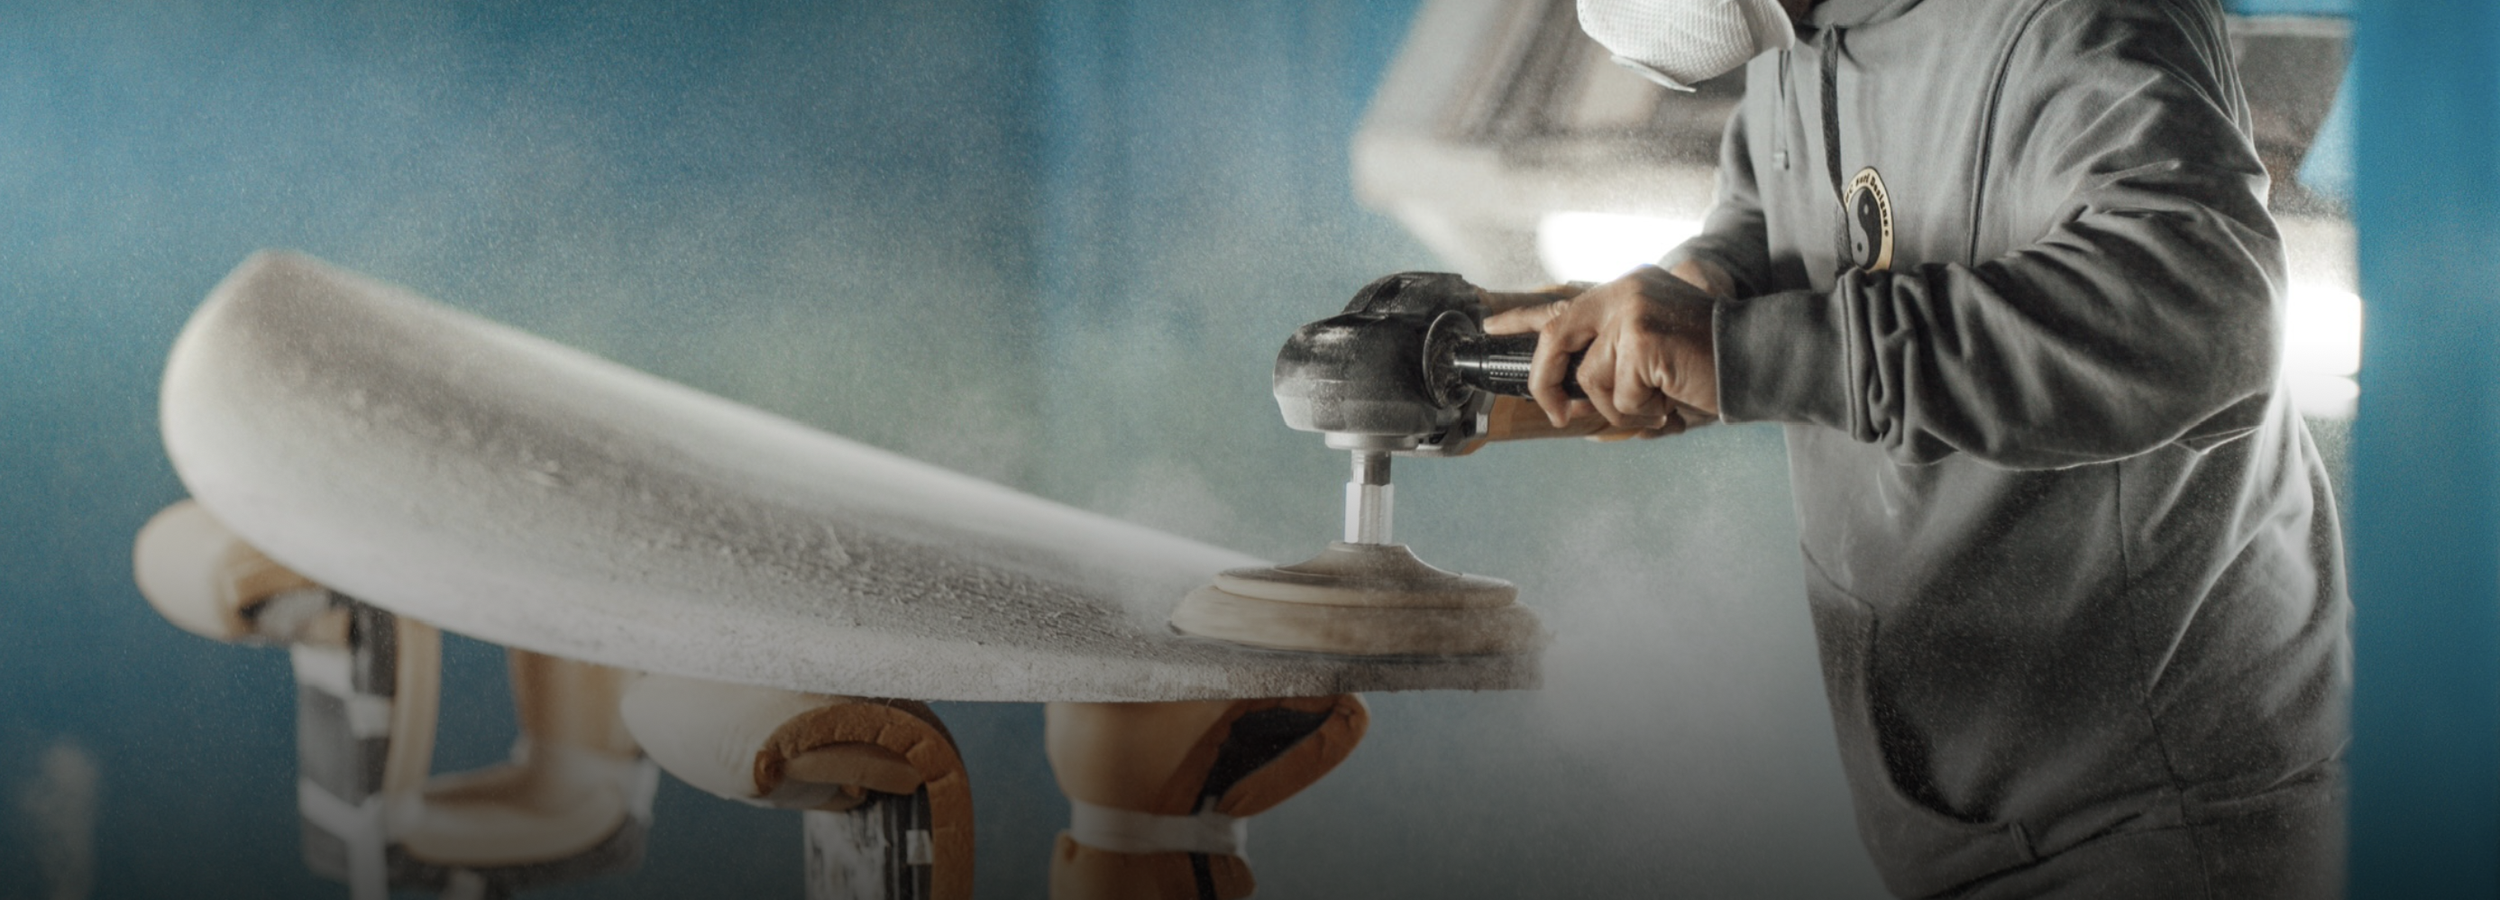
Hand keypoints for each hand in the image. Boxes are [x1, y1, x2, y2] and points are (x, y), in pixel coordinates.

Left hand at [1483, 264, 1720, 432]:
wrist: (1759, 359)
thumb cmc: (1708, 364)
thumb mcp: (1652, 354)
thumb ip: (1611, 362)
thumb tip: (1569, 397)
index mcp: (1625, 291)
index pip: (1562, 304)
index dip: (1521, 317)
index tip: (1488, 325)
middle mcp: (1624, 292)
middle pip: (1556, 339)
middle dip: (1548, 384)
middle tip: (1561, 414)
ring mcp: (1631, 312)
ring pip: (1591, 379)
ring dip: (1620, 407)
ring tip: (1657, 401)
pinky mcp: (1641, 338)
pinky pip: (1618, 394)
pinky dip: (1641, 410)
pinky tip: (1669, 398)